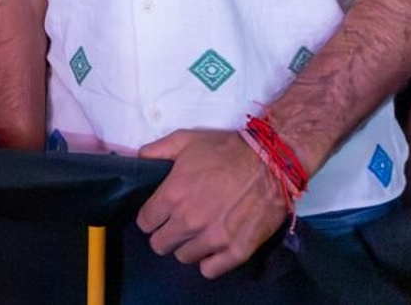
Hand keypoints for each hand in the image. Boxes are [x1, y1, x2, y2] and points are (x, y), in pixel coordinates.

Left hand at [136, 128, 286, 277]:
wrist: (270, 162)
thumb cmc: (226, 150)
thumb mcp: (185, 140)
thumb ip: (156, 151)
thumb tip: (140, 161)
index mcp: (172, 195)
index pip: (145, 222)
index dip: (151, 218)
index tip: (159, 214)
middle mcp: (188, 221)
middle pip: (160, 244)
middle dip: (165, 234)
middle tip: (177, 225)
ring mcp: (213, 239)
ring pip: (184, 257)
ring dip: (187, 247)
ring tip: (198, 234)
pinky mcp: (237, 251)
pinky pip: (210, 270)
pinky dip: (209, 262)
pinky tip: (213, 249)